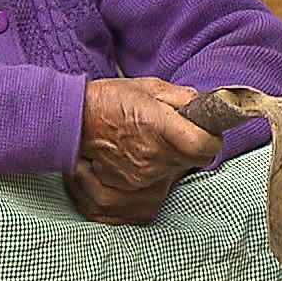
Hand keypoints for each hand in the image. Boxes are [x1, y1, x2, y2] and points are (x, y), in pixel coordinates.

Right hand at [68, 78, 221, 224]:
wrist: (71, 123)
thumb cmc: (109, 101)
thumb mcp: (149, 87)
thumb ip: (182, 98)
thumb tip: (204, 109)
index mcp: (159, 128)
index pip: (205, 147)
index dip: (210, 139)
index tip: (204, 132)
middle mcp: (151, 158)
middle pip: (192, 163)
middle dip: (188, 148)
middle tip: (169, 134)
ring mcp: (139, 179)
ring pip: (173, 176)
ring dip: (168, 162)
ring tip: (148, 144)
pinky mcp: (128, 192)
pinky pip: (154, 190)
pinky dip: (152, 176)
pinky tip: (138, 160)